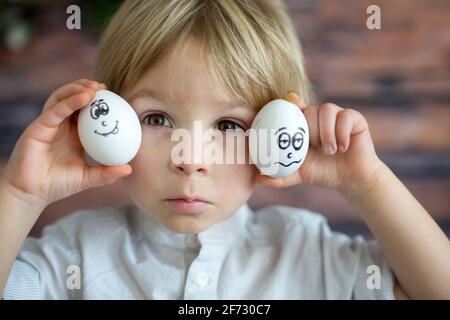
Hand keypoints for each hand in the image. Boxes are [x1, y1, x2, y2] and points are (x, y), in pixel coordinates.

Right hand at [1, 79, 131, 208]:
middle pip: (72, 98)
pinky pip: (55, 110)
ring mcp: (49, 124)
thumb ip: (106, 173)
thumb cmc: (58, 184)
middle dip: (87, 88)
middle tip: (104, 87)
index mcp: (74, 134)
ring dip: (77, 89)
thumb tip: (129, 169)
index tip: (115, 97)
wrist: (32, 193)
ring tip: (94, 88)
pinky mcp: (38, 127)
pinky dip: (69, 102)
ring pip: (61, 98)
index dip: (98, 102)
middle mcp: (61, 125)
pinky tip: (84, 98)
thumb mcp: (87, 178)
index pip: (86, 111)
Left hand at [256, 92, 385, 193]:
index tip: (289, 100)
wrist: (349, 179)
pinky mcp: (354, 118)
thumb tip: (258, 177)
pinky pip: (345, 117)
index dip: (290, 100)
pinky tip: (343, 147)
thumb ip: (279, 176)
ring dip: (326, 133)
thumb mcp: (298, 174)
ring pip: (326, 110)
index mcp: (302, 125)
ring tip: (329, 150)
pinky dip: (341, 133)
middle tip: (317, 148)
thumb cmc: (321, 172)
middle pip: (308, 110)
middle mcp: (318, 116)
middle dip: (311, 130)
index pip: (294, 106)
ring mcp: (336, 115)